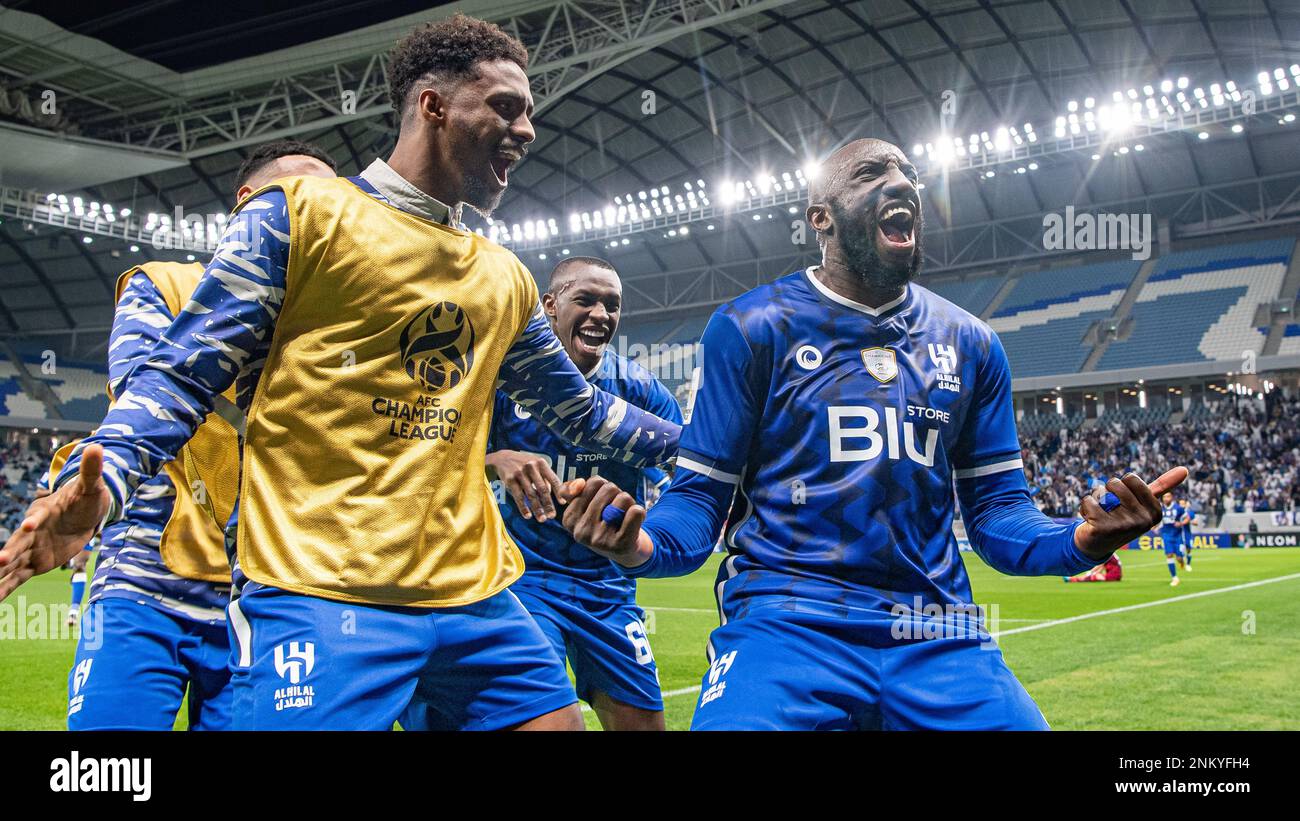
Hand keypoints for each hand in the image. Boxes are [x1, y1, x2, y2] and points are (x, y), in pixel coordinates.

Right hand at [0, 444, 111, 599]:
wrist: (83, 514)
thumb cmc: (85, 498)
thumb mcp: (90, 485)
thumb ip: (91, 470)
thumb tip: (98, 446)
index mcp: (44, 513)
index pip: (37, 517)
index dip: (33, 522)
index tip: (29, 526)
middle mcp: (31, 533)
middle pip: (17, 544)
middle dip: (7, 553)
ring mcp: (30, 549)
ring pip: (12, 566)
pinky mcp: (33, 564)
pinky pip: (16, 579)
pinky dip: (4, 590)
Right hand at [486, 450, 562, 522]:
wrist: (503, 457)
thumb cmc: (524, 463)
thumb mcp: (536, 465)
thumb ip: (544, 478)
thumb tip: (553, 494)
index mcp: (541, 463)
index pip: (553, 479)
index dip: (558, 493)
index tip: (562, 503)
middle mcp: (531, 467)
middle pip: (543, 489)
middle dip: (548, 504)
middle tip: (552, 516)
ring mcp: (520, 473)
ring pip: (531, 495)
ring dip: (537, 509)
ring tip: (542, 519)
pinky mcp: (510, 480)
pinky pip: (518, 497)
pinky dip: (523, 508)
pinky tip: (528, 515)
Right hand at [558, 476, 653, 567]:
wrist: (623, 550)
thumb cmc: (602, 521)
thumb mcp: (583, 505)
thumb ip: (572, 488)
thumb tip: (579, 482)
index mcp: (569, 519)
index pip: (594, 483)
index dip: (603, 488)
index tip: (601, 503)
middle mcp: (581, 532)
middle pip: (609, 488)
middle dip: (617, 494)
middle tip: (615, 511)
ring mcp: (600, 540)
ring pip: (623, 498)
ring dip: (629, 503)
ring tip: (623, 517)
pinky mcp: (621, 545)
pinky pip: (635, 512)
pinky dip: (640, 512)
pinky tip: (634, 524)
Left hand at [1075, 466, 1187, 561]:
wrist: (1095, 544)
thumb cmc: (1120, 518)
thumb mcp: (1142, 502)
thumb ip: (1162, 486)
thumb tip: (1185, 468)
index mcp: (1155, 512)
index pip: (1131, 478)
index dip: (1122, 486)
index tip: (1123, 503)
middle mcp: (1143, 521)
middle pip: (1115, 483)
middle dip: (1107, 492)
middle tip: (1109, 510)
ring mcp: (1124, 526)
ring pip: (1101, 491)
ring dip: (1095, 499)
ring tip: (1100, 514)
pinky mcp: (1104, 528)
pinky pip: (1088, 501)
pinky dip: (1084, 507)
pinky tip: (1089, 521)